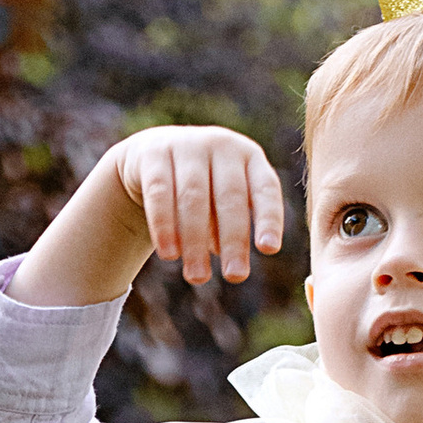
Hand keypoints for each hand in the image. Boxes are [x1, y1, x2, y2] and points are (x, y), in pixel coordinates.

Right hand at [111, 126, 283, 286]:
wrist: (155, 153)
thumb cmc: (204, 186)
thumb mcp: (224, 200)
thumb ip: (233, 226)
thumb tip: (234, 262)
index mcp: (250, 157)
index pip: (265, 189)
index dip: (268, 218)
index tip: (268, 250)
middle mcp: (222, 145)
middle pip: (230, 197)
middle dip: (234, 240)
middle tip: (235, 277)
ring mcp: (187, 145)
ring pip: (193, 198)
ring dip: (195, 242)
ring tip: (197, 277)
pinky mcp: (154, 152)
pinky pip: (160, 193)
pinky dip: (164, 226)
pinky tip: (169, 254)